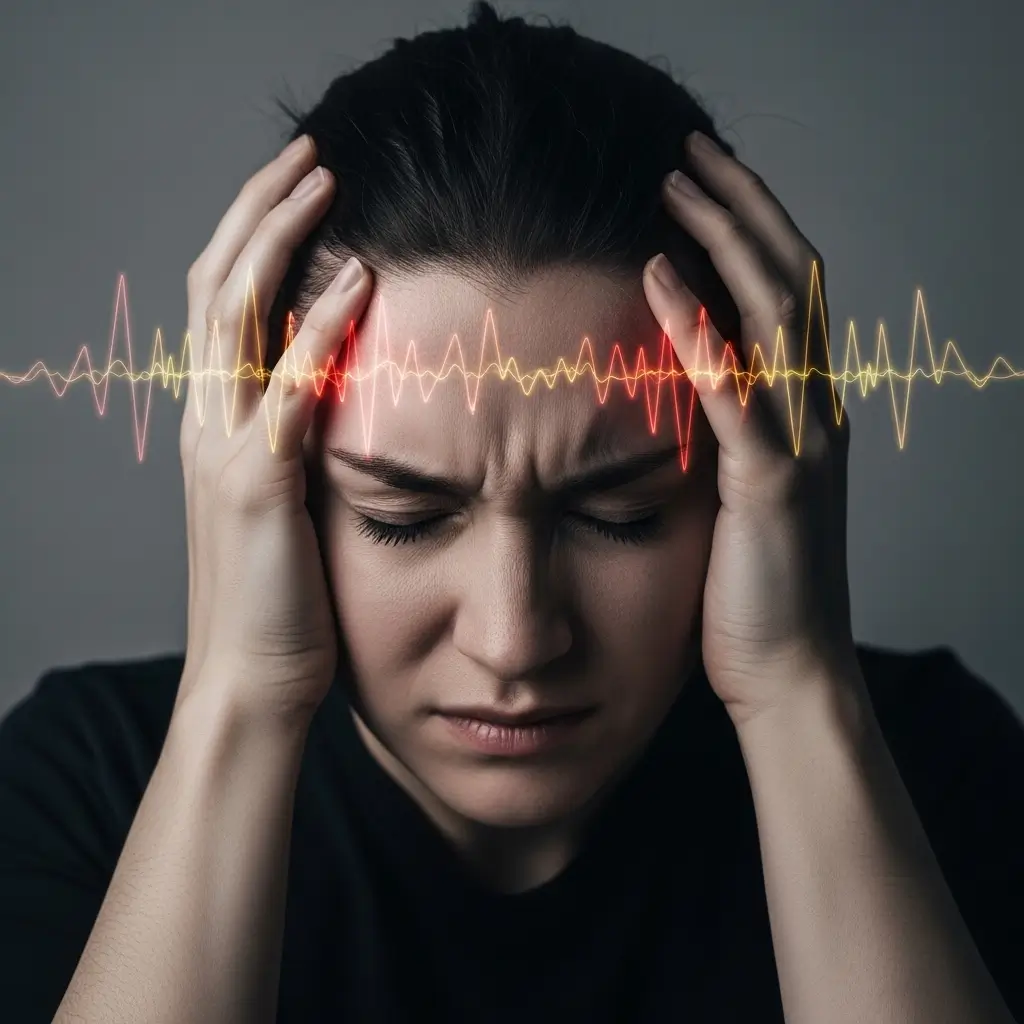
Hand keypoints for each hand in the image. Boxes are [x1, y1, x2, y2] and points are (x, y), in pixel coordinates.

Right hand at [178, 134, 372, 722]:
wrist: (251, 679)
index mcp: (217, 424)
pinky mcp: (259, 485)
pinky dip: (320, 330)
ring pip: (237, 317)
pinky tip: (360, 283)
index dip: (252, 237)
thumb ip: (302, 442)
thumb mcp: (287, 503)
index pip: (222, 305)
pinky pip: (288, 390)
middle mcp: (209, 423)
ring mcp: (226, 449)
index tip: (298, 190)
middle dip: (260, 211)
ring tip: (323, 182)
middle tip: (309, 155)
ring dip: (280, 240)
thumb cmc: (282, 597)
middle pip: (219, 286)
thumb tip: (349, 391)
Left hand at [642, 131, 857, 725]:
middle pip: (789, 278)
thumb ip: (720, 432)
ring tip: (673, 186)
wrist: (788, 669)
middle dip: (741, 206)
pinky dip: (699, 330)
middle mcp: (817, 410)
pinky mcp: (772, 482)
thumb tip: (669, 382)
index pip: (787, 291)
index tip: (700, 183)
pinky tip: (660, 281)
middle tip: (688, 154)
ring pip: (773, 314)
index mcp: (807, 409)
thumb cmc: (750, 587)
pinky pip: (737, 389)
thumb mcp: (735, 492)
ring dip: (724, 240)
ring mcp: (803, 442)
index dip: (751, 227)